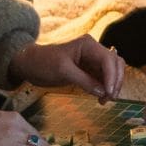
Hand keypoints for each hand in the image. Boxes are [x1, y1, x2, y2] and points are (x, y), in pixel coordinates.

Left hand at [9, 35, 126, 101]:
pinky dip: (105, 88)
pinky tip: (100, 98)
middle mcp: (93, 50)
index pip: (108, 60)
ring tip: (104, 100)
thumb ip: (84, 81)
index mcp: (88, 45)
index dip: (112, 77)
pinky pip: (103, 78)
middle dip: (115, 81)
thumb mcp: (63, 71)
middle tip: (109, 98)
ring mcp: (92, 60)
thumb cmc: (43, 63)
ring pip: (112, 72)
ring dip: (112, 86)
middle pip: (115, 64)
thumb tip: (103, 92)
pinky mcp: (88, 70)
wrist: (30, 64)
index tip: (108, 93)